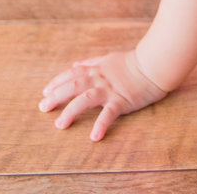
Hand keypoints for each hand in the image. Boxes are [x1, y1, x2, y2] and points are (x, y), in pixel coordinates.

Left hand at [39, 51, 168, 140]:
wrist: (153, 65)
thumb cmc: (132, 63)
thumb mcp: (108, 59)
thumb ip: (91, 63)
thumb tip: (74, 65)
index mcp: (96, 70)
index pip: (71, 75)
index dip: (56, 83)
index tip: (44, 92)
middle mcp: (99, 79)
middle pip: (73, 86)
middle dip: (56, 96)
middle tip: (43, 108)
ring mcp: (109, 90)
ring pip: (85, 98)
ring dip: (71, 111)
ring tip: (60, 125)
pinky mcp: (122, 101)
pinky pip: (109, 113)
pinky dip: (101, 124)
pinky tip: (94, 137)